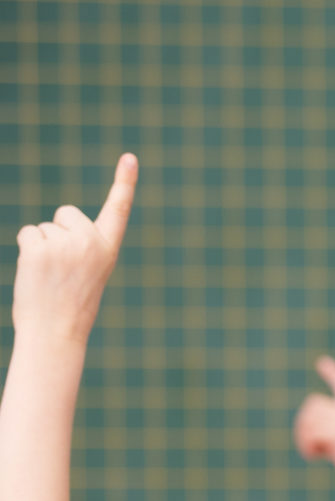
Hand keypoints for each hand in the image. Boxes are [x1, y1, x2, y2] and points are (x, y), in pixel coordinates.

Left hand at [12, 153, 135, 343]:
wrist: (56, 333)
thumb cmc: (70, 306)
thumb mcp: (85, 273)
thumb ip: (78, 247)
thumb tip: (49, 231)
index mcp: (108, 249)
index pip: (119, 209)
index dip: (125, 182)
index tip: (130, 157)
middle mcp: (91, 242)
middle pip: (66, 213)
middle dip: (58, 232)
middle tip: (61, 268)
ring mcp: (66, 244)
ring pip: (44, 226)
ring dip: (41, 247)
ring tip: (49, 276)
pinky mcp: (40, 247)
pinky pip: (28, 232)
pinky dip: (26, 249)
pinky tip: (36, 272)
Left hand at [293, 356, 334, 478]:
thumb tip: (314, 436)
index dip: (334, 373)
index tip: (322, 361)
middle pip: (314, 402)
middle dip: (306, 419)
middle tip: (312, 441)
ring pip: (306, 419)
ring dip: (304, 437)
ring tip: (314, 454)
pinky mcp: (332, 434)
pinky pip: (308, 436)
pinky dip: (306, 449)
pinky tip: (314, 458)